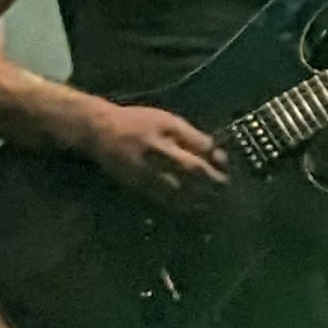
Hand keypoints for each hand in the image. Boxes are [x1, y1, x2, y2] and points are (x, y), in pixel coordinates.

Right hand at [80, 101, 226, 207]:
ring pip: (179, 189)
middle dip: (212, 180)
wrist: (101, 131)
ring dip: (199, 197)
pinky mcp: (137, 186)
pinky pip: (162, 199)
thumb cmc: (138, 122)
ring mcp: (147, 171)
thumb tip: (215, 151)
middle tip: (225, 187)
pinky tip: (191, 207)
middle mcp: (158, 152)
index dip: (215, 158)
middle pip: (192, 169)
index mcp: (167, 132)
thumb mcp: (167, 120)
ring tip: (213, 201)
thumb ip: (191, 136)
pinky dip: (179, 204)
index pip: (200, 147)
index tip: (225, 165)